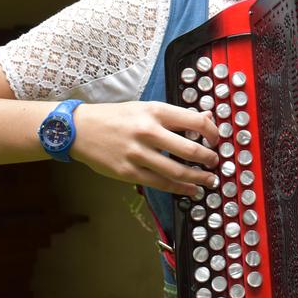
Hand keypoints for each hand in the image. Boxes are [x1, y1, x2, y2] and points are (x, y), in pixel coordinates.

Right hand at [71, 101, 220, 196]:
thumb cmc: (115, 117)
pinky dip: (179, 188)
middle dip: (209, 159)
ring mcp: (138, 154)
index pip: (195, 121)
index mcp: (155, 111)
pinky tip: (190, 189)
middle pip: (190, 149)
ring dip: (198, 178)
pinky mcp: (128, 172)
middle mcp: (148, 131)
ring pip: (177, 171)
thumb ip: (173, 115)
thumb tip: (205, 119)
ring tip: (208, 180)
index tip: (217, 140)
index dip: (212, 132)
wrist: (79, 129)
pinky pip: (160, 183)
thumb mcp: (145, 107)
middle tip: (216, 162)